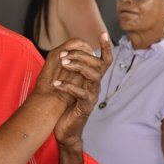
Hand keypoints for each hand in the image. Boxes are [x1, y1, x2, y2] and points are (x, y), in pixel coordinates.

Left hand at [53, 33, 111, 147]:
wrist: (64, 130)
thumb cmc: (64, 105)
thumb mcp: (67, 84)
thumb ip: (70, 70)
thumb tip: (66, 50)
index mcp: (92, 79)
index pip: (104, 61)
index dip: (106, 47)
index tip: (103, 33)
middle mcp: (95, 86)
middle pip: (98, 65)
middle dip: (82, 55)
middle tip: (65, 54)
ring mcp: (92, 96)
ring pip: (94, 76)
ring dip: (78, 66)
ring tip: (63, 63)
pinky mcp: (85, 107)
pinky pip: (81, 94)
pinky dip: (69, 86)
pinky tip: (57, 83)